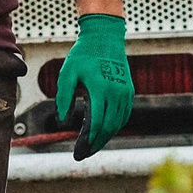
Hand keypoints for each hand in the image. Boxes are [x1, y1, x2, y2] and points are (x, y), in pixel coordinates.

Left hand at [54, 13, 134, 159]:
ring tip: (91, 146)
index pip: (96, 123)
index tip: (77, 152)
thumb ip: (64, 98)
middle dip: (95, 144)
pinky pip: (123, 115)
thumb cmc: (83, 55)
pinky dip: (114, 127)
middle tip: (82, 154)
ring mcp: (125, 92)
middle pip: (108, 128)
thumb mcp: (67, 74)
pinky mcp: (129, 91)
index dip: (87, 141)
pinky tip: (103, 132)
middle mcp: (116, 92)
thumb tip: (63, 123)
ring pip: (118, 124)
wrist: (105, 37)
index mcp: (100, 88)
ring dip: (105, 137)